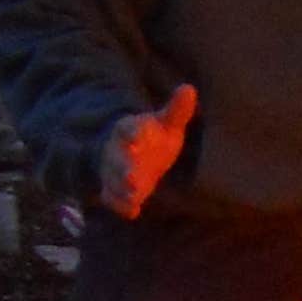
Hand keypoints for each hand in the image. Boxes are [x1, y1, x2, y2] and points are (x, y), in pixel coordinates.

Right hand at [98, 83, 198, 218]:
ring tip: (135, 195)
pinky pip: (113, 198)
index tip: (137, 138)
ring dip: (121, 188)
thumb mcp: (166, 124)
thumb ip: (176, 110)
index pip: (126, 129)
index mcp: (129, 130)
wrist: (133, 155)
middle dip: (122, 168)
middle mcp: (118, 151)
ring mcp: (114, 172)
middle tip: (132, 177)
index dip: (131, 133)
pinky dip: (120, 205)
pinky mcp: (116, 190)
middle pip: (116, 159)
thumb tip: (189, 88)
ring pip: (112, 180)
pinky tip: (132, 212)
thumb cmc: (153, 138)